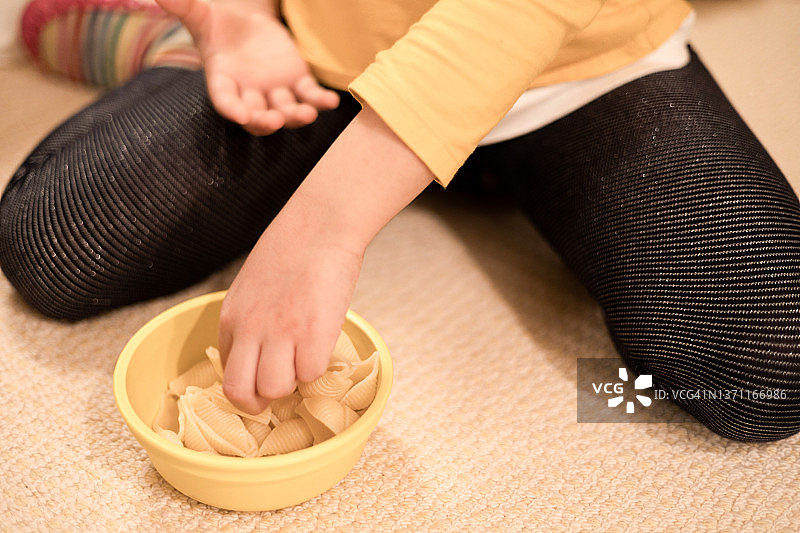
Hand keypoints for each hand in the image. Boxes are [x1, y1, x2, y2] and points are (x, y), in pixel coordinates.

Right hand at [155, 0, 339, 133]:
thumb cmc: (219, 24)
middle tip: (272, 121)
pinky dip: (320, 101)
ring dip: (295, 117)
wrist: (246, 24)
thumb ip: (185, 7)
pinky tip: (332, 103)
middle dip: (264, 121)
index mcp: (224, 81)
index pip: (225, 101)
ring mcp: (275, 92)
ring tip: (306, 115)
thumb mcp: (202, 14)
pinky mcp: (297, 82)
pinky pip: (309, 96)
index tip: (239, 116)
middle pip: (256, 116)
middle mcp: (249, 93)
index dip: (232, 109)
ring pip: (285, 112)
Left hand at [218, 209, 362, 413]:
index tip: (266, 378)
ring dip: (293, 383)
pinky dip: (319, 367)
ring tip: (306, 359)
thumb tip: (263, 351)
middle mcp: (250, 329)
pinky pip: (311, 374)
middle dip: (261, 401)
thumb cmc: (292, 250)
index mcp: (232, 318)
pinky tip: (324, 344)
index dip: (249, 383)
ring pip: (275, 390)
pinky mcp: (313, 333)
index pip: (228, 374)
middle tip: (282, 387)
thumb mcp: (253, 287)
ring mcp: (281, 333)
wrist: (319, 225)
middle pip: (240, 393)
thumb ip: (251, 319)